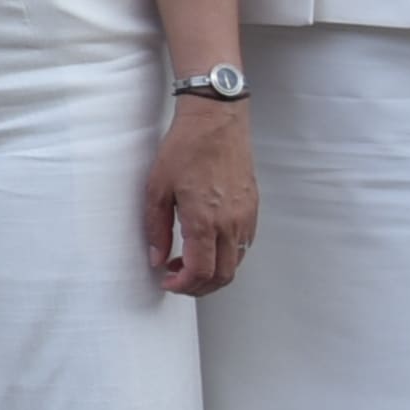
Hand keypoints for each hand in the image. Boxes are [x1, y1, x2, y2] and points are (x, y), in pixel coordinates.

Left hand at [145, 94, 254, 296]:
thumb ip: (156, 228)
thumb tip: (156, 258)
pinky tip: (206, 245)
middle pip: (223, 276)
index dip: (182, 285)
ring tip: (187, 263)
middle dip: (199, 287)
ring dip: (213, 273)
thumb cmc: (184, 149)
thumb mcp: (156, 187)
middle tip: (177, 280)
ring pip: (236, 263)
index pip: (200, 272)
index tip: (167, 282)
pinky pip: (244, 245)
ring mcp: (246, 217)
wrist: (216, 122)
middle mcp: (231, 224)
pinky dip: (227, 256)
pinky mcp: (253, 209)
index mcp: (205, 221)